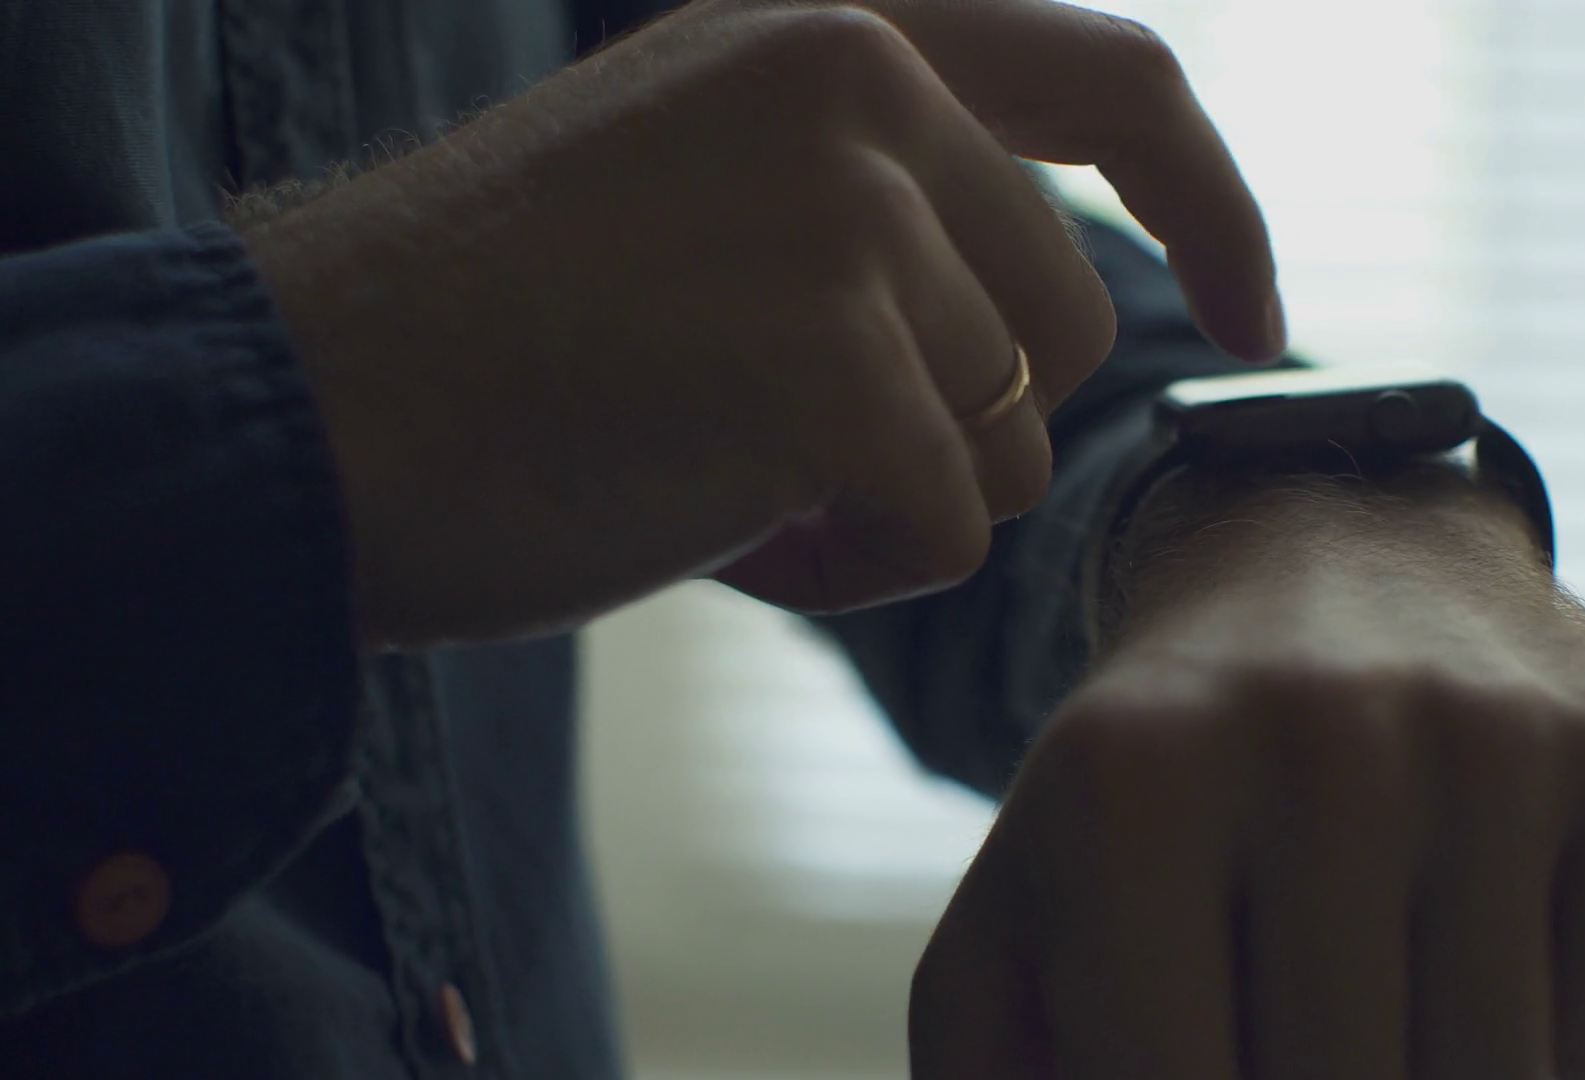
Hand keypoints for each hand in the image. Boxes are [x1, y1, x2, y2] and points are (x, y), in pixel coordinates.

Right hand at [241, 0, 1281, 646]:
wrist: (305, 411)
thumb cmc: (505, 337)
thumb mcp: (715, 191)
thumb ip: (890, 209)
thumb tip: (1051, 334)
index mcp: (835, 24)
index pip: (1120, 84)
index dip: (1215, 206)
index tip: (1252, 313)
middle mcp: (856, 75)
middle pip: (1063, 327)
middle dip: (961, 427)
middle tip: (795, 457)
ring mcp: (844, 205)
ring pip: (1013, 439)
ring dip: (898, 498)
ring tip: (732, 481)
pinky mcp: (822, 352)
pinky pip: (945, 524)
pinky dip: (860, 570)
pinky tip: (725, 539)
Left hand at [911, 473, 1584, 1079]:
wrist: (1321, 548)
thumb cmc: (1153, 783)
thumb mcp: (1021, 901)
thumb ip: (993, 1066)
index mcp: (1131, 782)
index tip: (1195, 1054)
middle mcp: (1323, 736)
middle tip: (1278, 1020)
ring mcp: (1495, 738)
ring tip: (1359, 992)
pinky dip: (1539, 1052)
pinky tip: (1461, 946)